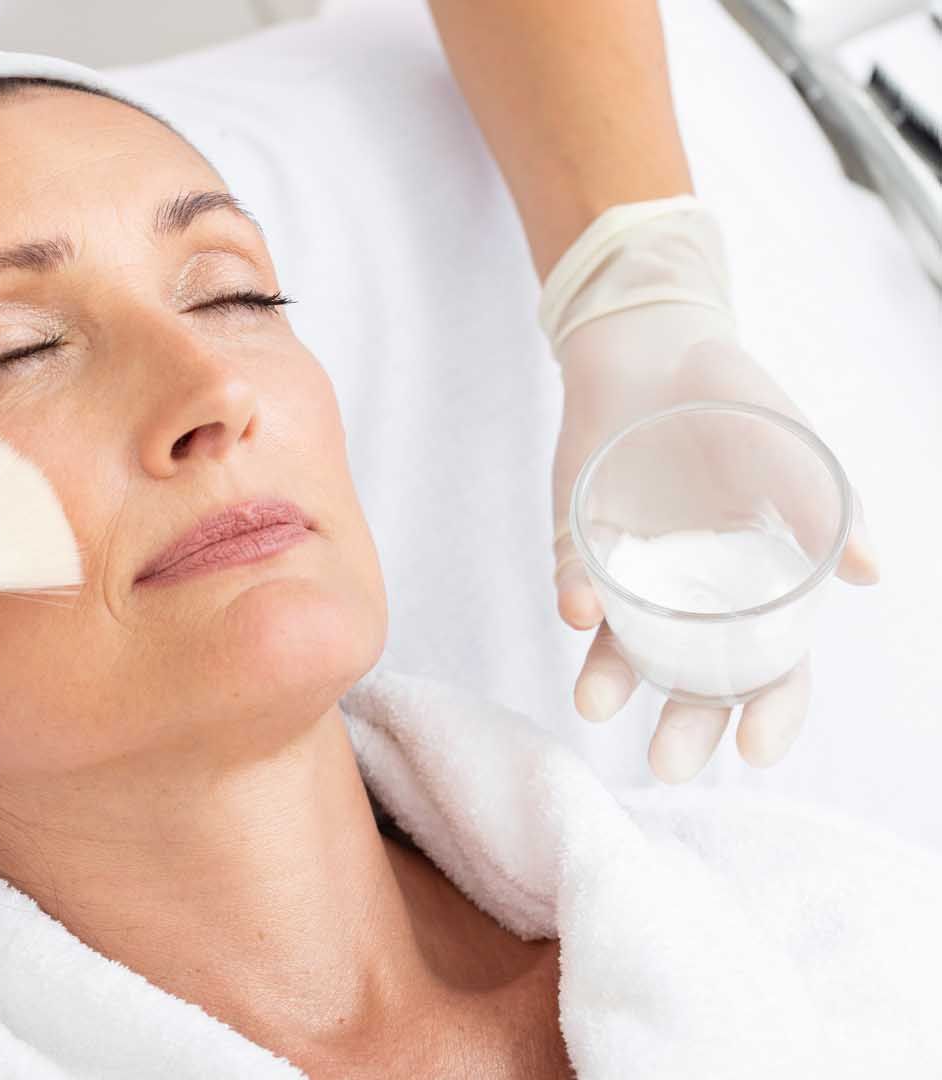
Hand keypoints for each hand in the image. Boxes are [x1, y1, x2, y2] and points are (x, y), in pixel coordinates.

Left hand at [540, 200, 879, 782]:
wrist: (652, 347)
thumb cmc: (733, 402)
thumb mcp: (787, 444)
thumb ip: (825, 503)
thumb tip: (868, 571)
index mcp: (756, 584)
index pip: (770, 670)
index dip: (770, 715)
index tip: (757, 751)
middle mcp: (691, 594)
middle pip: (691, 680)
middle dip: (684, 728)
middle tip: (668, 766)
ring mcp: (631, 574)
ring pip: (621, 649)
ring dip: (608, 679)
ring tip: (595, 703)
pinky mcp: (578, 543)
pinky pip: (575, 586)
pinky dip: (574, 600)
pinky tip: (577, 609)